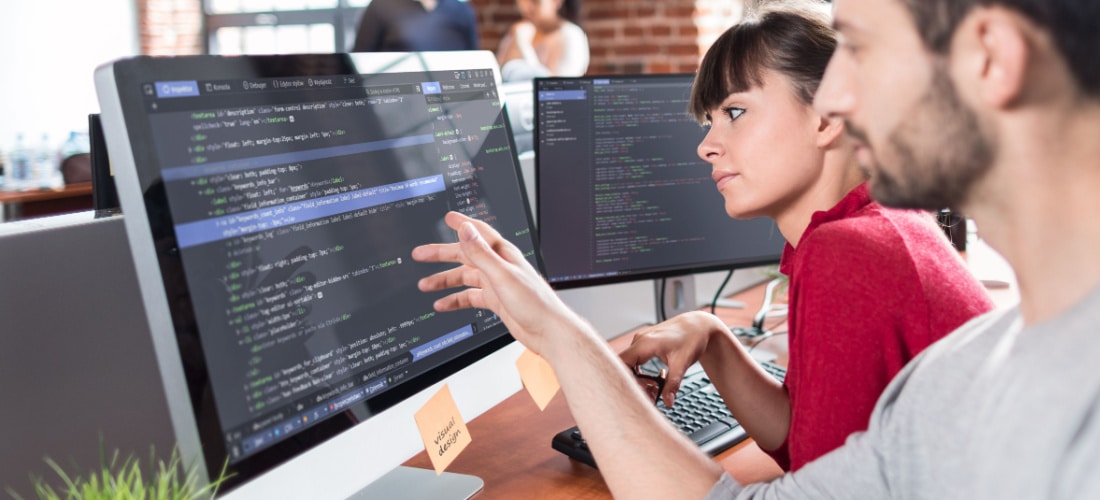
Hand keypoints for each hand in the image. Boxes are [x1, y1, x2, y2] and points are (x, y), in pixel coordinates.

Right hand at [411, 212, 575, 357]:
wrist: (548, 330)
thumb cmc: (535, 302)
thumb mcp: (502, 275)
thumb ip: (482, 253)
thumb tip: (466, 230)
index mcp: (502, 254)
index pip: (479, 233)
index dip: (463, 224)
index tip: (448, 218)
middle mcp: (499, 266)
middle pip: (465, 256)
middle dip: (442, 255)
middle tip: (421, 254)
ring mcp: (497, 284)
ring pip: (465, 278)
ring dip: (445, 280)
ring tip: (425, 284)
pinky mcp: (496, 301)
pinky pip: (470, 297)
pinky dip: (455, 300)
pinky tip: (443, 304)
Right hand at [618, 311, 727, 406]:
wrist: (698, 326)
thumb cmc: (691, 338)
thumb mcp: (682, 363)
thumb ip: (673, 384)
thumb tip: (667, 402)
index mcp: (645, 343)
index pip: (621, 363)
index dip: (624, 380)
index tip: (635, 393)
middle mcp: (639, 340)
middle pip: (624, 366)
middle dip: (634, 384)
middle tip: (650, 396)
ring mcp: (641, 341)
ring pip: (629, 365)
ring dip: (638, 379)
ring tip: (653, 389)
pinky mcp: (644, 344)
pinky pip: (635, 360)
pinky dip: (641, 372)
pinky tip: (653, 379)